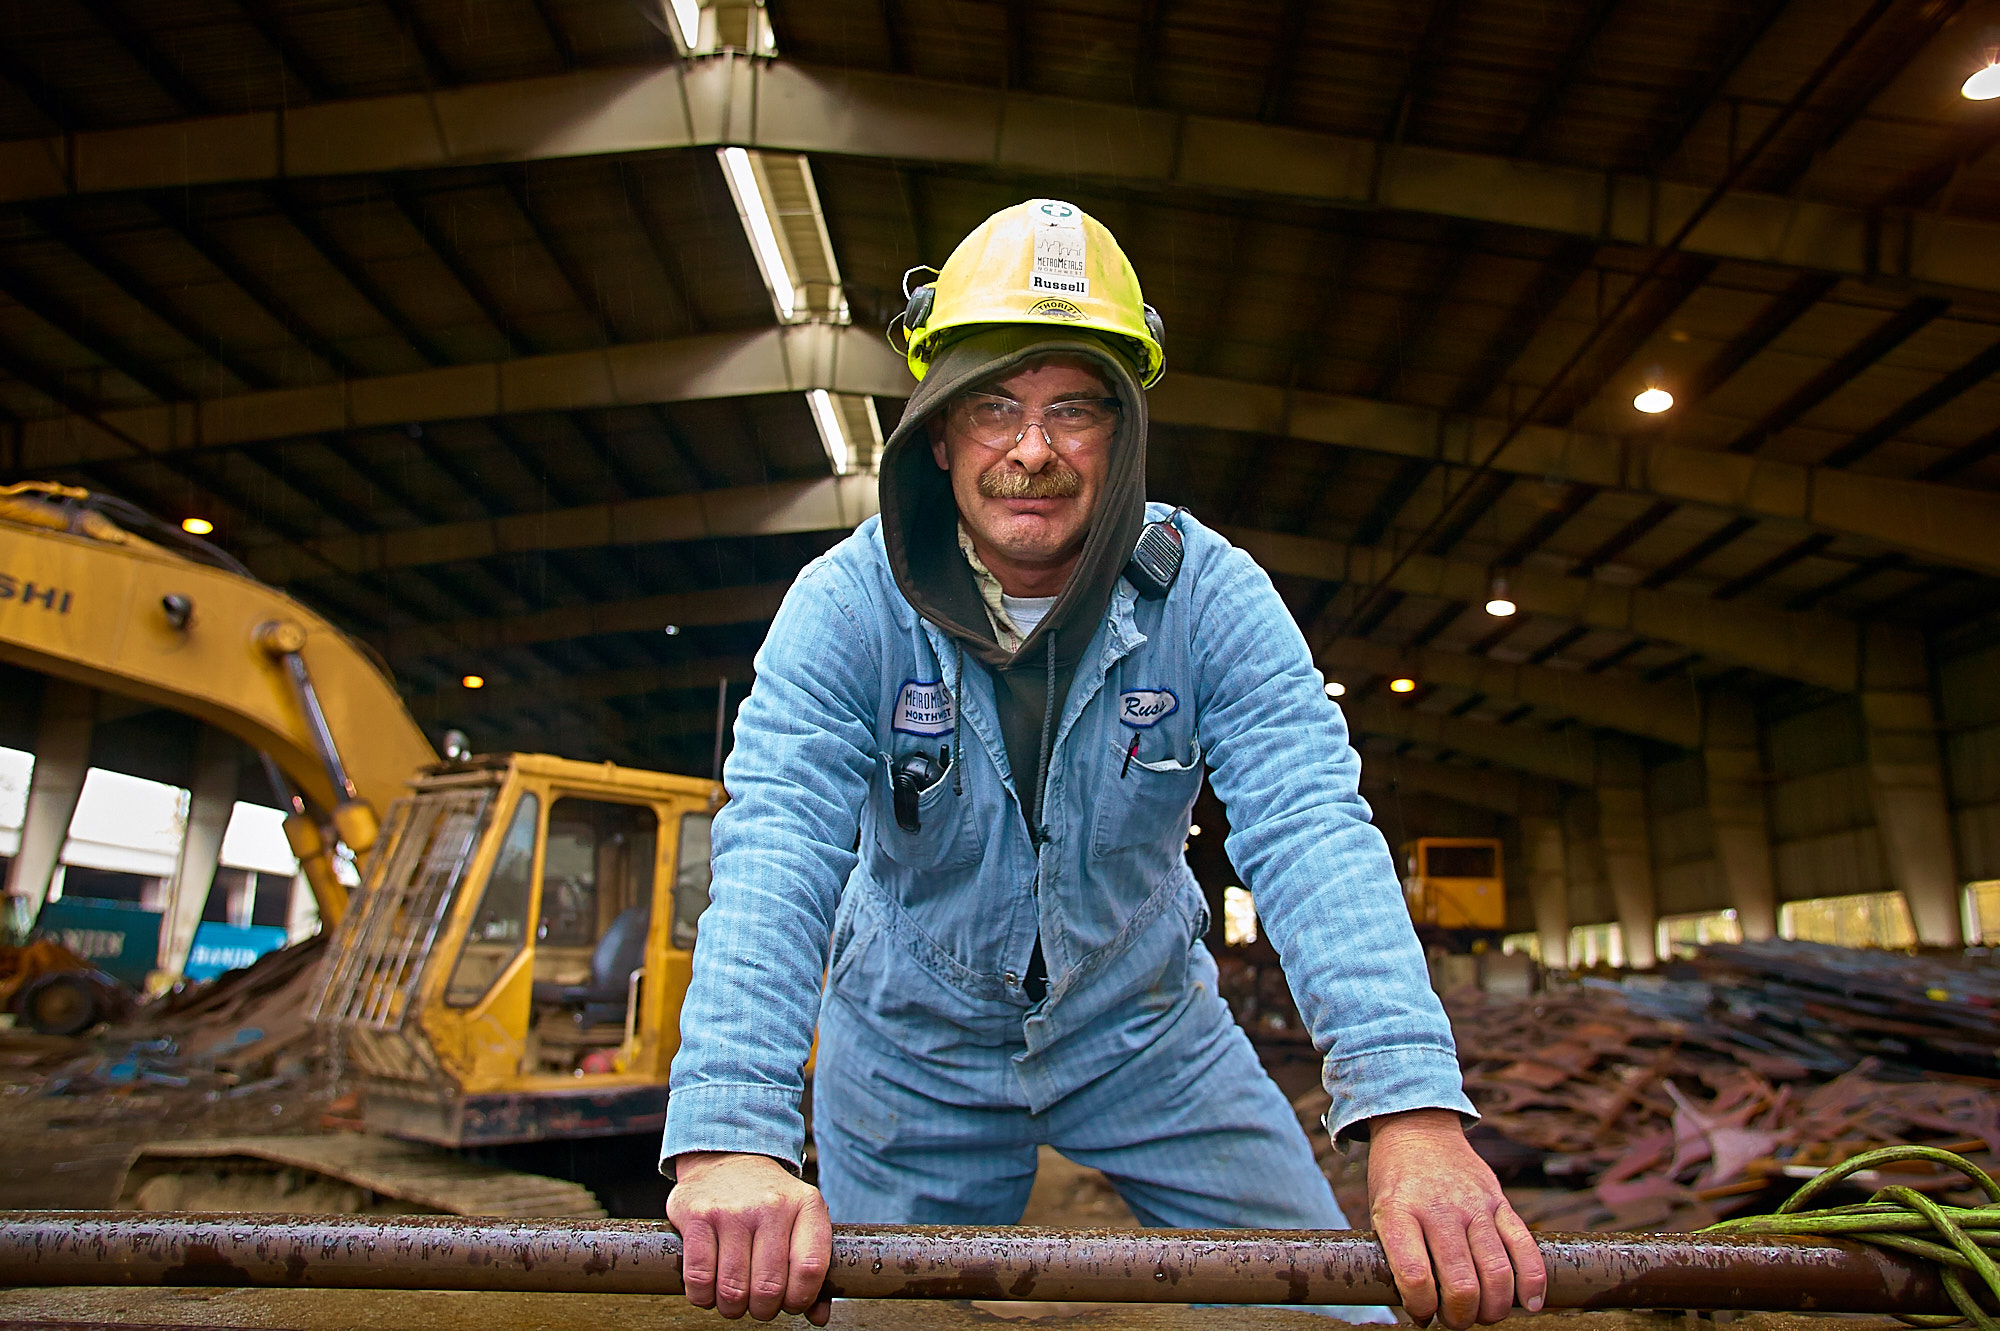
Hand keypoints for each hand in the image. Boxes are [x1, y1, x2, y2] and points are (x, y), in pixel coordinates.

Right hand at [667, 1151, 832, 1324]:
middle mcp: (771, 1205)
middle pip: (769, 1287)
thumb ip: (811, 1269)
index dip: (800, 1300)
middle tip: (758, 1304)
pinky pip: (699, 1278)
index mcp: (806, 1205)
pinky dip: (703, 1297)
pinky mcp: (697, 1215)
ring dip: (732, 1307)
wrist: (728, 1157)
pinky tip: (709, 1291)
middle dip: (763, 1310)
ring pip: (733, 1288)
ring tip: (734, 1299)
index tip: (790, 1304)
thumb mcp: (800, 1221)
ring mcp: (733, 1209)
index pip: (810, 1269)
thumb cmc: (768, 1201)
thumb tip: (818, 1316)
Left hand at [1366, 1109, 1545, 1327]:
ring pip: (1497, 1272)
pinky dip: (1532, 1283)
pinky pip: (1524, 1247)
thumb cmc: (1396, 1183)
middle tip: (1454, 1320)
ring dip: (1492, 1309)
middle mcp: (1439, 1208)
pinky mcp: (1501, 1201)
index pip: (1415, 1276)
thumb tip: (1424, 1314)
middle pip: (1462, 1284)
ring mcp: (1474, 1204)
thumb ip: (1400, 1258)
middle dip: (1460, 1317)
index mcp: (1400, 1212)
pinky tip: (1529, 1303)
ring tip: (1482, 1314)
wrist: (1418, 1128)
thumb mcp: (1381, 1214)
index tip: (1422, 1314)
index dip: (1422, 1308)